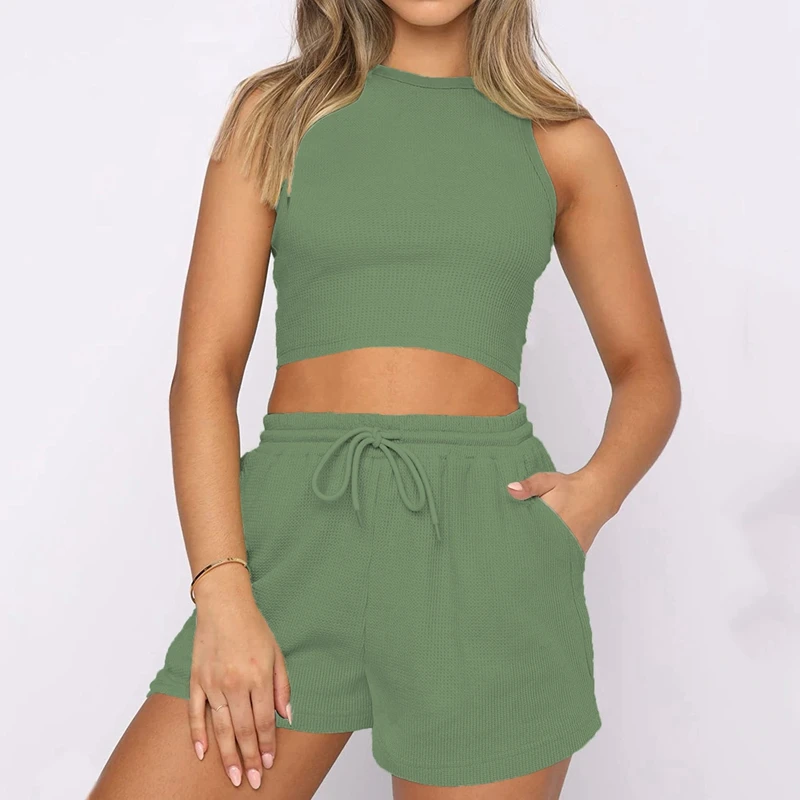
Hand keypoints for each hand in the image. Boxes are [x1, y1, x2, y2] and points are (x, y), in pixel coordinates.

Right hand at [189, 567, 290, 789]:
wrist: (224, 605)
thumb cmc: (253, 627)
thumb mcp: (277, 653)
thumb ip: (282, 686)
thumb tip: (287, 716)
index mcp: (258, 676)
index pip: (264, 721)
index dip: (267, 745)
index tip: (269, 763)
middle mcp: (235, 683)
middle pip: (243, 730)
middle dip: (249, 758)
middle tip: (252, 781)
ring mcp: (213, 683)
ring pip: (220, 728)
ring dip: (227, 755)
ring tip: (233, 776)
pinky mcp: (196, 680)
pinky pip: (195, 713)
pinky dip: (197, 735)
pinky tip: (202, 753)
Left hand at [507, 469, 616, 553]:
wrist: (597, 493)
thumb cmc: (569, 487)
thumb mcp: (546, 480)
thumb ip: (529, 486)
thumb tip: (510, 489)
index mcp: (549, 522)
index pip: (526, 539)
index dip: (514, 543)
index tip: (505, 547)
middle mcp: (561, 538)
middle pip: (537, 553)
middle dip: (524, 555)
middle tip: (511, 557)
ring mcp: (570, 547)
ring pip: (550, 559)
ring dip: (538, 560)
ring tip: (523, 565)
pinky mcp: (578, 551)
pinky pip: (562, 559)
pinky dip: (552, 561)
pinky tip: (541, 563)